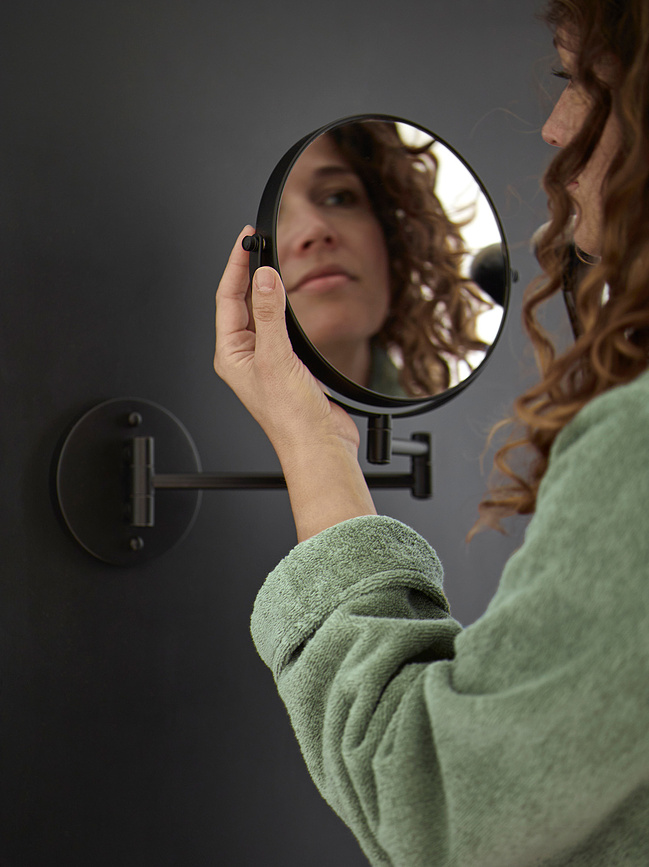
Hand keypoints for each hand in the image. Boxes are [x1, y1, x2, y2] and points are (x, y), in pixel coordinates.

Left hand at [214, 227, 376, 539]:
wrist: (319, 445)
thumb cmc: (291, 419)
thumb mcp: (276, 359)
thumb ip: (269, 315)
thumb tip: (263, 278)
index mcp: (232, 355)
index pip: (227, 299)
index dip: (235, 266)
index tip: (246, 240)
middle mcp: (247, 356)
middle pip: (241, 302)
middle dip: (249, 271)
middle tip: (257, 242)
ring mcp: (268, 359)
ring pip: (263, 312)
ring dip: (267, 288)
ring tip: (272, 261)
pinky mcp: (289, 364)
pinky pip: (283, 326)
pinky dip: (286, 307)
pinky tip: (293, 299)